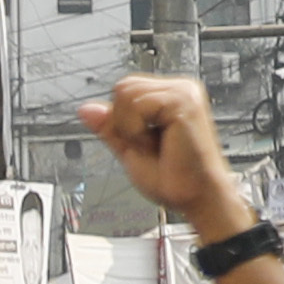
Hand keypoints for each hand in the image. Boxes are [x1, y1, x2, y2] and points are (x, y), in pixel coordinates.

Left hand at [76, 73, 250, 238]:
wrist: (197, 197)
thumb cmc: (175, 179)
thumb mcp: (130, 149)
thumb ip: (109, 127)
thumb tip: (86, 109)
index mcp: (170, 97)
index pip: (125, 89)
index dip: (122, 119)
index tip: (145, 142)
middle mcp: (179, 89)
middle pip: (122, 87)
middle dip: (125, 122)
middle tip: (151, 146)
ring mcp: (183, 92)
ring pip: (126, 93)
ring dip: (132, 128)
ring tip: (156, 145)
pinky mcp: (182, 100)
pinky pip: (135, 104)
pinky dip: (137, 130)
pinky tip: (160, 143)